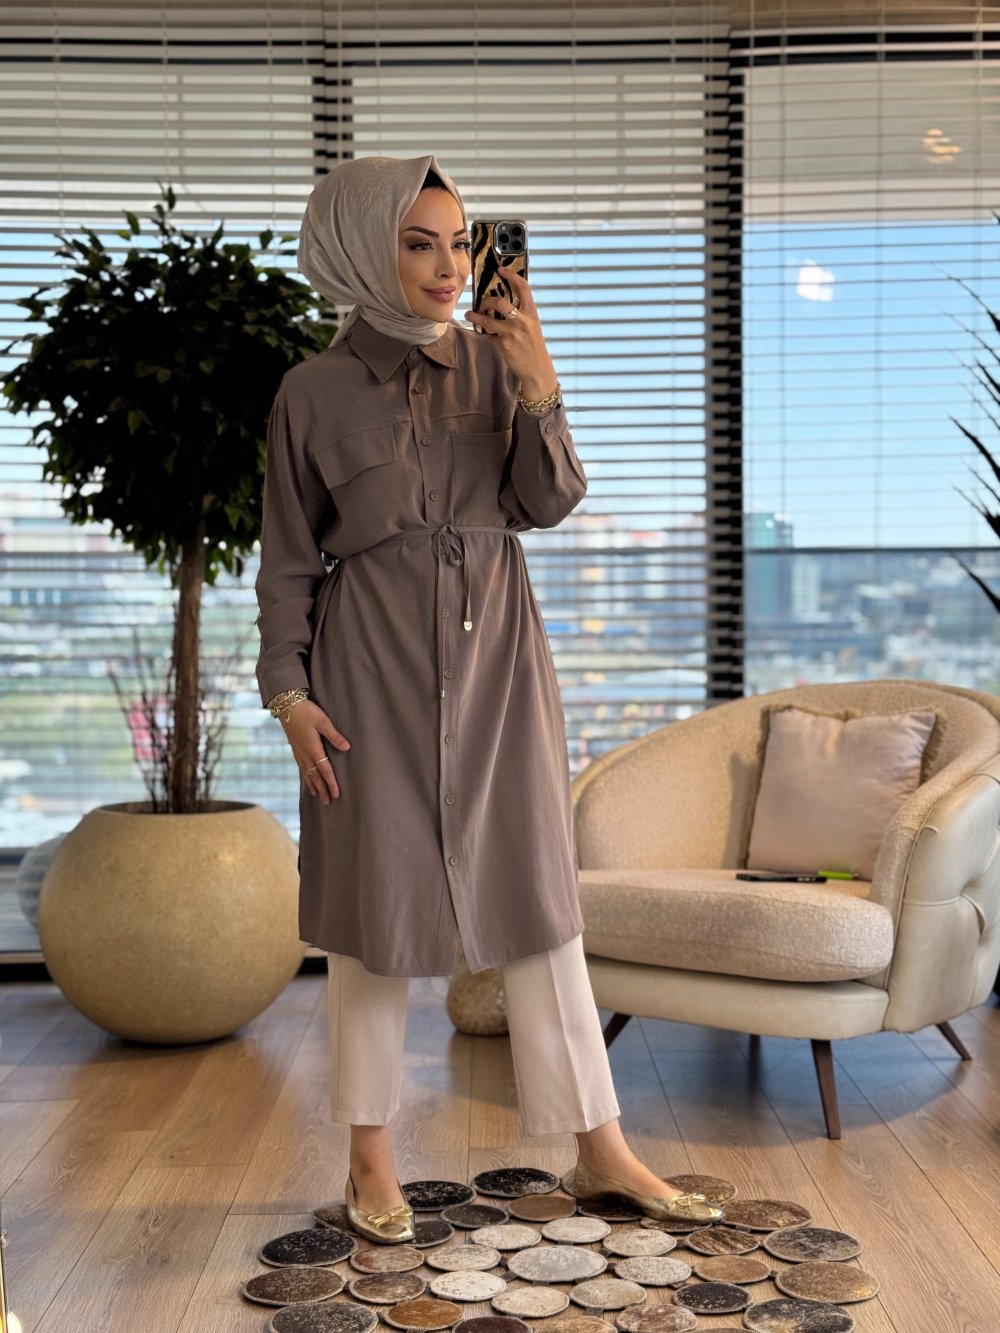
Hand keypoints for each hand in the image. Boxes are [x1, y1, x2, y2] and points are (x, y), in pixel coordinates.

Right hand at [281, 699, 349, 803]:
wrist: (286, 704)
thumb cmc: (306, 711)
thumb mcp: (323, 721)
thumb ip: (334, 735)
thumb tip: (346, 748)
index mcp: (313, 748)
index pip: (325, 770)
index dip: (331, 783)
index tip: (336, 795)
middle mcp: (305, 753)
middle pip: (315, 776)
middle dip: (322, 789)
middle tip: (328, 802)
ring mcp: (298, 751)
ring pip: (307, 773)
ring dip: (313, 785)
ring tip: (318, 796)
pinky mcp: (295, 748)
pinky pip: (301, 767)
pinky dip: (305, 776)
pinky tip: (307, 778)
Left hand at [464, 269, 557, 398]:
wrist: (538, 370)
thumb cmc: (534, 347)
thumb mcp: (533, 326)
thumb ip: (522, 314)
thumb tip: (502, 303)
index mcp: (532, 313)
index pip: (524, 288)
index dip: (512, 276)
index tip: (501, 270)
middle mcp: (523, 321)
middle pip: (500, 303)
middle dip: (487, 301)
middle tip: (482, 304)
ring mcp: (513, 334)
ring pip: (488, 320)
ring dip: (475, 316)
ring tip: (469, 314)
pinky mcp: (504, 346)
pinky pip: (489, 335)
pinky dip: (485, 333)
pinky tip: (483, 332)